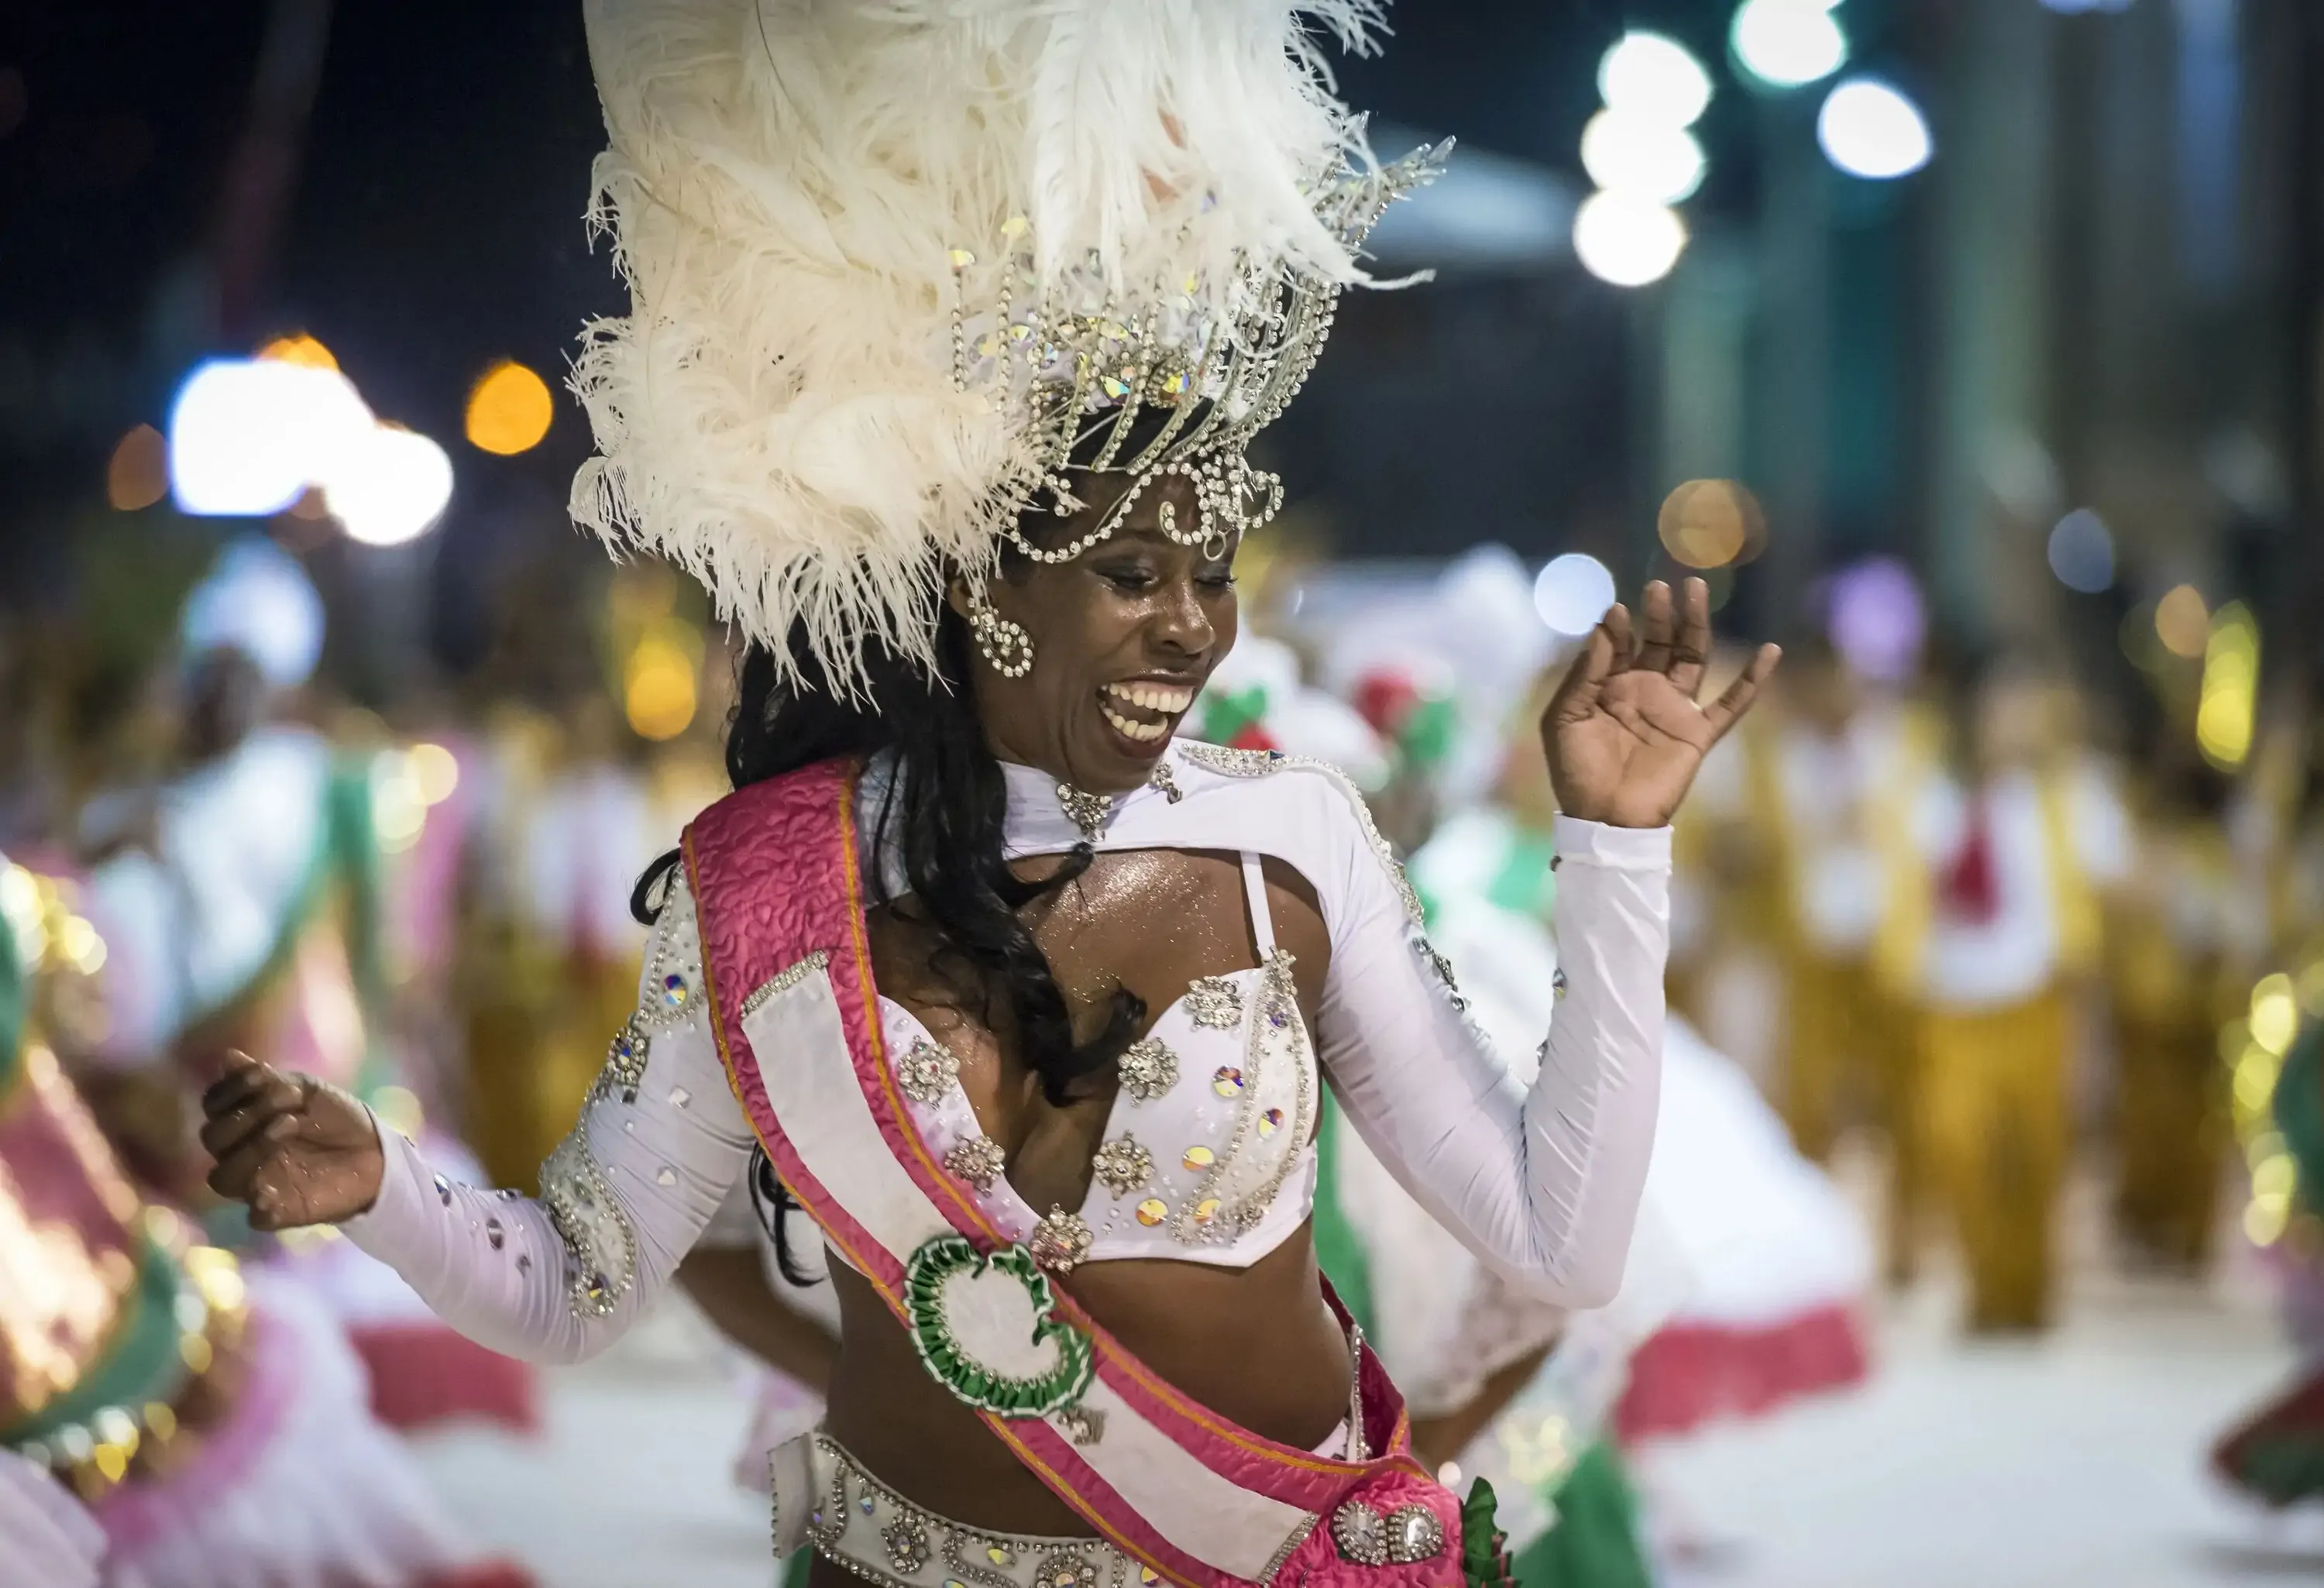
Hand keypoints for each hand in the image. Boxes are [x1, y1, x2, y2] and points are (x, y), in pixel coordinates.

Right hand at [199, 1051, 384, 1229]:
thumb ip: (267, 1081)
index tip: (263, 1075)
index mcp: (243, 1122)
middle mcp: (241, 1153)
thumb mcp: (308, 1091)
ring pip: (223, 1178)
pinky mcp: (279, 1212)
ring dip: (251, 1150)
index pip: (213, 1106)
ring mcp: (257, 1184)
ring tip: (289, 1126)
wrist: (375, 1150)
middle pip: (213, 1138)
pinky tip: (271, 1191)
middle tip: (288, 1101)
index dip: (229, 1090)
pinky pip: (256, 1217)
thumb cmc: (336, 1117)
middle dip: (245, 1115)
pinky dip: (260, 1204)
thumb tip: (228, 1057)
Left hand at [1542, 577, 1779, 828]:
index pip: (1620, 643)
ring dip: (1695, 624)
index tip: (1617, 611)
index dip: (1619, 626)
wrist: (1604, 819)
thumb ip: (1584, 673)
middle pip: (1660, 641)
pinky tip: (1770, 651)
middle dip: (1660, 613)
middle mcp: (1645, 690)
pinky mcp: (1698, 734)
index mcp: (1610, 685)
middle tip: (1660, 585)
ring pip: (1692, 657)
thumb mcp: (1564, 717)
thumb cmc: (1576, 771)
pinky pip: (1732, 704)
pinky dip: (1753, 679)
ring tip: (1695, 590)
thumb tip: (1603, 625)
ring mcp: (1675, 710)